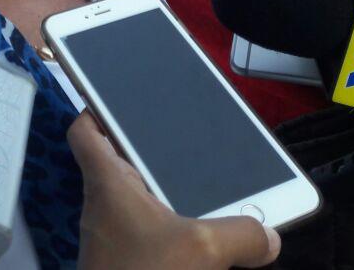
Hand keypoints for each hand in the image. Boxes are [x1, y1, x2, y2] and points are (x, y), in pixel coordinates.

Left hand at [68, 112, 280, 269]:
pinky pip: (151, 233)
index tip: (120, 99)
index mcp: (107, 183)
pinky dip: (175, 229)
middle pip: (120, 161)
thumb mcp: (202, 249)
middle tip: (187, 137)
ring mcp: (116, 237)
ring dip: (168, 193)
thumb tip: (269, 236)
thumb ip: (242, 234)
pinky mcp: (130, 262)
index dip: (97, 109)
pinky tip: (209, 237)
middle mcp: (105, 205)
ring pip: (139, 201)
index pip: (84, 132)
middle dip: (151, 150)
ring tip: (212, 183)